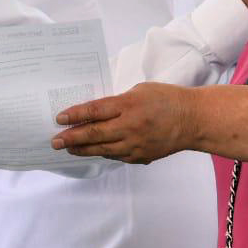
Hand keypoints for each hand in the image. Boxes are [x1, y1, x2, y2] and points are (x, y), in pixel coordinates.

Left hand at [50, 82, 196, 163]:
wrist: (192, 120)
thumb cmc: (166, 99)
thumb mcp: (139, 91)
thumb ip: (117, 102)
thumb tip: (96, 112)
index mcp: (129, 105)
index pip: (95, 111)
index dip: (75, 115)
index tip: (59, 118)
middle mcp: (130, 127)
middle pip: (94, 134)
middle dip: (71, 137)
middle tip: (55, 141)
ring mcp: (135, 144)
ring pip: (101, 149)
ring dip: (82, 149)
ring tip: (68, 148)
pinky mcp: (140, 156)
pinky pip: (115, 155)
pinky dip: (101, 152)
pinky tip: (91, 150)